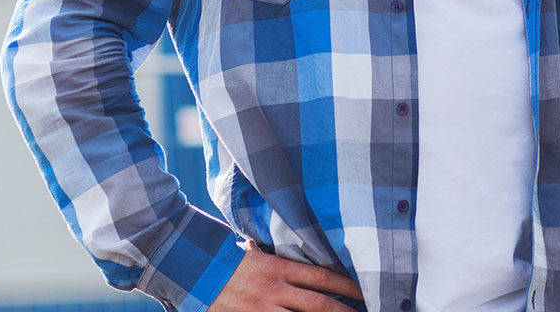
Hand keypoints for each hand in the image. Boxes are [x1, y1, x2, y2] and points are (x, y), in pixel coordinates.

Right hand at [208, 245, 362, 311]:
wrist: (193, 273)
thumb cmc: (228, 260)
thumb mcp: (257, 253)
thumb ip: (280, 258)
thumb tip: (304, 253)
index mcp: (278, 269)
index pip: (321, 277)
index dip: (347, 285)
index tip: (364, 291)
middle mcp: (274, 291)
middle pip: (318, 305)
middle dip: (344, 311)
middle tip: (366, 311)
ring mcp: (261, 311)